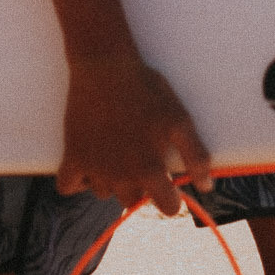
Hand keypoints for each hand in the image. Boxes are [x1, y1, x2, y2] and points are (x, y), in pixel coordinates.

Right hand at [56, 55, 213, 216]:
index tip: (168, 186)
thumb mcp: (179, 119)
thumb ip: (196, 156)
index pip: (167, 207)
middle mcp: (120, 176)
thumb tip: (206, 186)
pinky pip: (69, 185)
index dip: (171, 198)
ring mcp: (93, 169)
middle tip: (139, 160)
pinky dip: (77, 181)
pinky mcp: (72, 157)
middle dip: (139, 188)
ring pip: (103, 193)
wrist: (105, 66)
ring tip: (115, 152)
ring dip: (111, 181)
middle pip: (132, 202)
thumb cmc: (146, 90)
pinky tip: (88, 163)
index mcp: (149, 169)